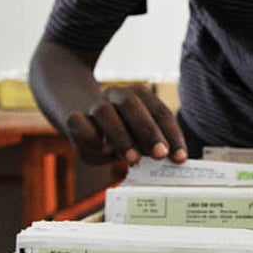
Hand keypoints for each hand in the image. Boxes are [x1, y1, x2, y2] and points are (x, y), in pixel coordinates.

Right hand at [63, 83, 187, 165]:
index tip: (180, 157)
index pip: (160, 112)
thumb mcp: (137, 137)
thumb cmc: (117, 131)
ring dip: (121, 137)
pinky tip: (102, 152)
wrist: (77, 114)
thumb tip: (165, 158)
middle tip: (160, 154)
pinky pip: (79, 124)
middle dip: (149, 131)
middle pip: (133, 104)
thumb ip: (149, 145)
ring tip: (132, 158)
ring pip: (105, 112)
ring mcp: (93, 104)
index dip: (172, 135)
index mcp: (138, 94)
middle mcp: (116, 94)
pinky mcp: (73, 117)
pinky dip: (91, 139)